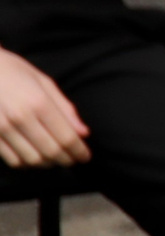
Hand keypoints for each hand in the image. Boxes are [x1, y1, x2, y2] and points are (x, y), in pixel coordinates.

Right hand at [0, 49, 87, 166]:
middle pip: (50, 152)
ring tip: (56, 159)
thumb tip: (83, 133)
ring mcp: (1, 129)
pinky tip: (35, 157)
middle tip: (73, 159)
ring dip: (48, 164)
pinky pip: (12, 159)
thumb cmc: (13, 72)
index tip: (85, 156)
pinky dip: (27, 163)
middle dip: (66, 160)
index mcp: (38, 103)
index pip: (66, 137)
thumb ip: (65, 109)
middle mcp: (20, 118)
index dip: (79, 151)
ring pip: (31, 160)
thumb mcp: (44, 82)